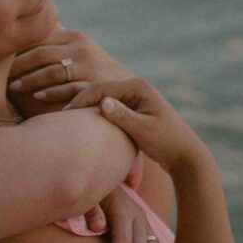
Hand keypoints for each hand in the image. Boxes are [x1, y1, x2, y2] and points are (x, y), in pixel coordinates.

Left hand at [8, 26, 133, 103]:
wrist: (125, 89)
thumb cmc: (92, 70)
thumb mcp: (78, 50)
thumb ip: (55, 42)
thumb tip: (24, 32)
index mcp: (74, 37)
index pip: (39, 39)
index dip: (18, 50)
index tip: (0, 59)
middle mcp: (81, 48)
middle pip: (42, 54)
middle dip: (19, 66)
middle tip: (2, 76)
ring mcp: (89, 66)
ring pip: (53, 71)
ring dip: (30, 80)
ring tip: (13, 87)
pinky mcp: (95, 85)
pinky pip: (69, 88)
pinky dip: (51, 93)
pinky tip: (37, 97)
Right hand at [63, 78, 207, 174]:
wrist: (186, 156)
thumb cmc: (167, 143)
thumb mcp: (144, 130)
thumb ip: (123, 117)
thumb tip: (102, 103)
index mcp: (138, 86)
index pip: (101, 88)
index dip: (80, 100)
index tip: (64, 115)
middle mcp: (135, 87)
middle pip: (98, 90)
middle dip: (77, 100)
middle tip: (56, 114)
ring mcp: (133, 98)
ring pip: (100, 98)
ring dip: (82, 107)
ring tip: (62, 118)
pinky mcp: (131, 110)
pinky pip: (106, 108)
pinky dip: (92, 114)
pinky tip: (79, 124)